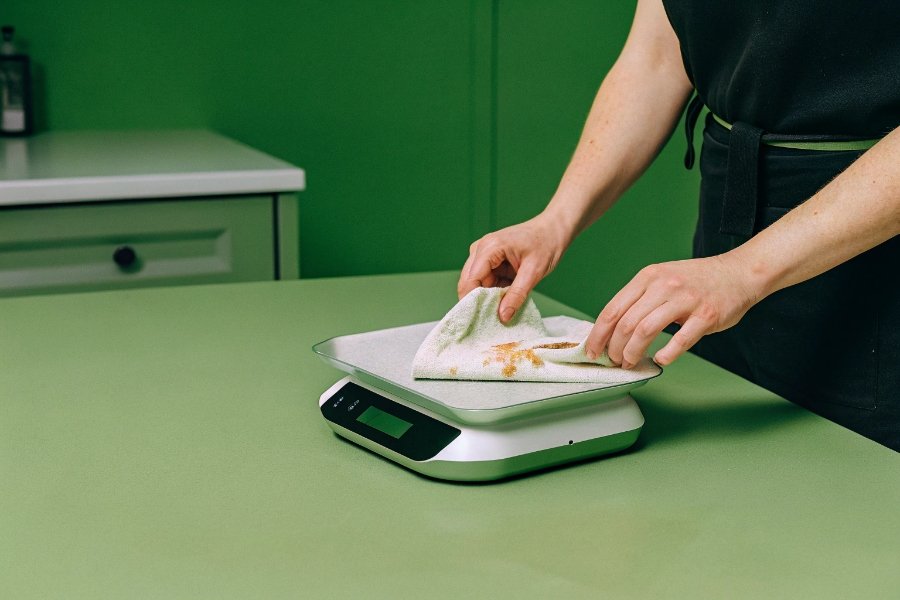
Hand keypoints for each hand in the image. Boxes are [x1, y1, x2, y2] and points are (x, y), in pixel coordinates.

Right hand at [458, 214, 571, 321]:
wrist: (553, 229)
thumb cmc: (546, 244)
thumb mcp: (534, 272)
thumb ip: (517, 295)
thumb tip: (503, 316)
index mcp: (489, 248)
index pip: (470, 280)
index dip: (471, 301)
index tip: (478, 321)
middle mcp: (481, 249)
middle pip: (469, 282)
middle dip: (478, 301)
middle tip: (492, 319)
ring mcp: (484, 254)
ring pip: (477, 283)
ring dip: (488, 297)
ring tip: (504, 308)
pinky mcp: (490, 260)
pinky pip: (487, 281)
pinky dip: (495, 291)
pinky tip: (507, 298)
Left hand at [585, 254, 762, 367]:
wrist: (739, 272)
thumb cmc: (697, 281)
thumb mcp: (662, 279)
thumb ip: (639, 299)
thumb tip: (612, 329)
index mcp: (648, 277)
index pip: (613, 309)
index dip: (598, 334)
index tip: (592, 351)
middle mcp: (663, 285)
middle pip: (626, 323)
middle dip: (614, 348)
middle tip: (614, 361)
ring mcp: (685, 299)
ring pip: (646, 330)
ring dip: (633, 352)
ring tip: (630, 363)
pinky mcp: (706, 314)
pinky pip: (681, 340)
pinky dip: (666, 354)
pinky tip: (660, 360)